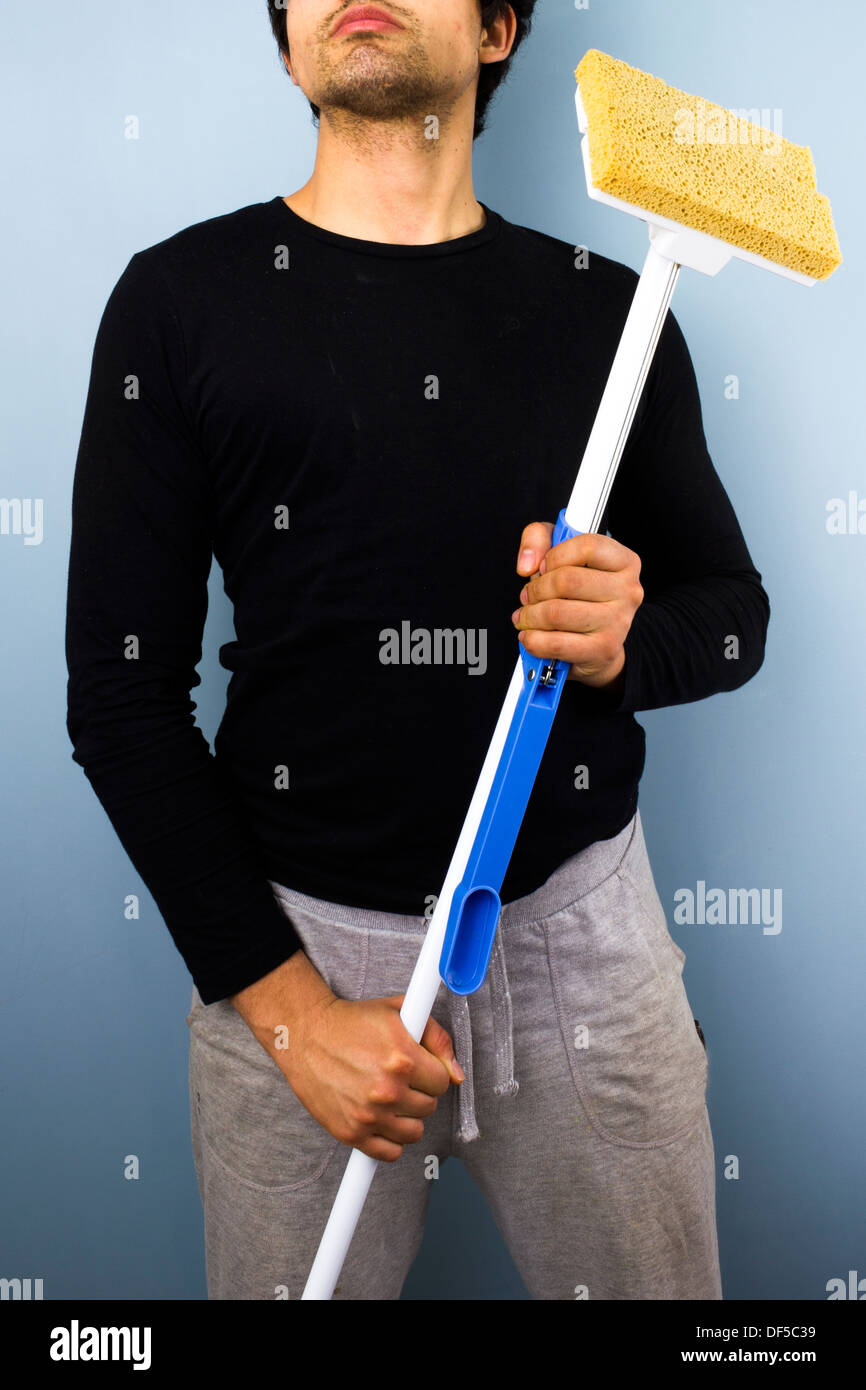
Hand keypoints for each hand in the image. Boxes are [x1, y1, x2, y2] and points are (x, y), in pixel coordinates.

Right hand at [230, 951, 463, 1162]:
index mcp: (403, 1059)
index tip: (418, 1067)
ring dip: (406, 1116)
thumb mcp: (400, 1012)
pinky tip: (381, 1119)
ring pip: (414, 1132)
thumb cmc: (353, 1022)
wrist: (305, 1035)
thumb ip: (437, 1038)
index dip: (431, 1072)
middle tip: (399, 1079)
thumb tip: (456, 1076)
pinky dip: (390, 1140)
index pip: (442, 1083)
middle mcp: (387, 1090)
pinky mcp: (351, 1133)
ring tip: (390, 1098)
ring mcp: (369, 1115)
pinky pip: (391, 1153)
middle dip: (418, 1092)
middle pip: (429, 1107)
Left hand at [513, 522, 643, 690]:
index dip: (555, 556)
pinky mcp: (604, 649)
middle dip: (535, 589)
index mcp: (625, 561)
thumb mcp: (560, 551)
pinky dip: (533, 640)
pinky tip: (530, 635)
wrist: (598, 643)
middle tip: (528, 596)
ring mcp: (619, 622)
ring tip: (526, 616)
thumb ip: (539, 537)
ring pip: (557, 613)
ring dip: (530, 616)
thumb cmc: (578, 593)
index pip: (588, 546)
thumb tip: (527, 565)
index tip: (543, 567)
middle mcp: (628, 590)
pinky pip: (555, 644)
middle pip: (566, 581)